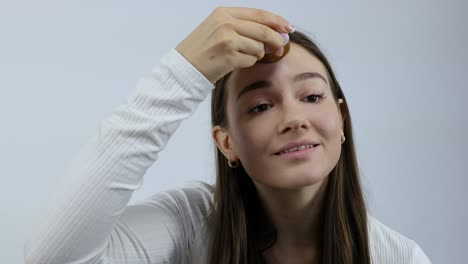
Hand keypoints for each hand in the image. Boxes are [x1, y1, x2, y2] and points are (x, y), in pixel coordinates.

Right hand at [175, 7, 292, 82]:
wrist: (184, 68)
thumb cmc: (202, 50)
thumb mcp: (218, 29)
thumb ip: (243, 27)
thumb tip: (275, 33)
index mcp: (223, 13)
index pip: (259, 14)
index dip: (277, 21)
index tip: (288, 28)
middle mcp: (225, 23)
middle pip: (263, 30)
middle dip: (276, 39)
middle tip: (282, 47)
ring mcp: (227, 39)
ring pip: (258, 47)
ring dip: (257, 54)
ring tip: (243, 56)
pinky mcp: (228, 56)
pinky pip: (250, 60)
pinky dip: (248, 63)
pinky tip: (235, 63)